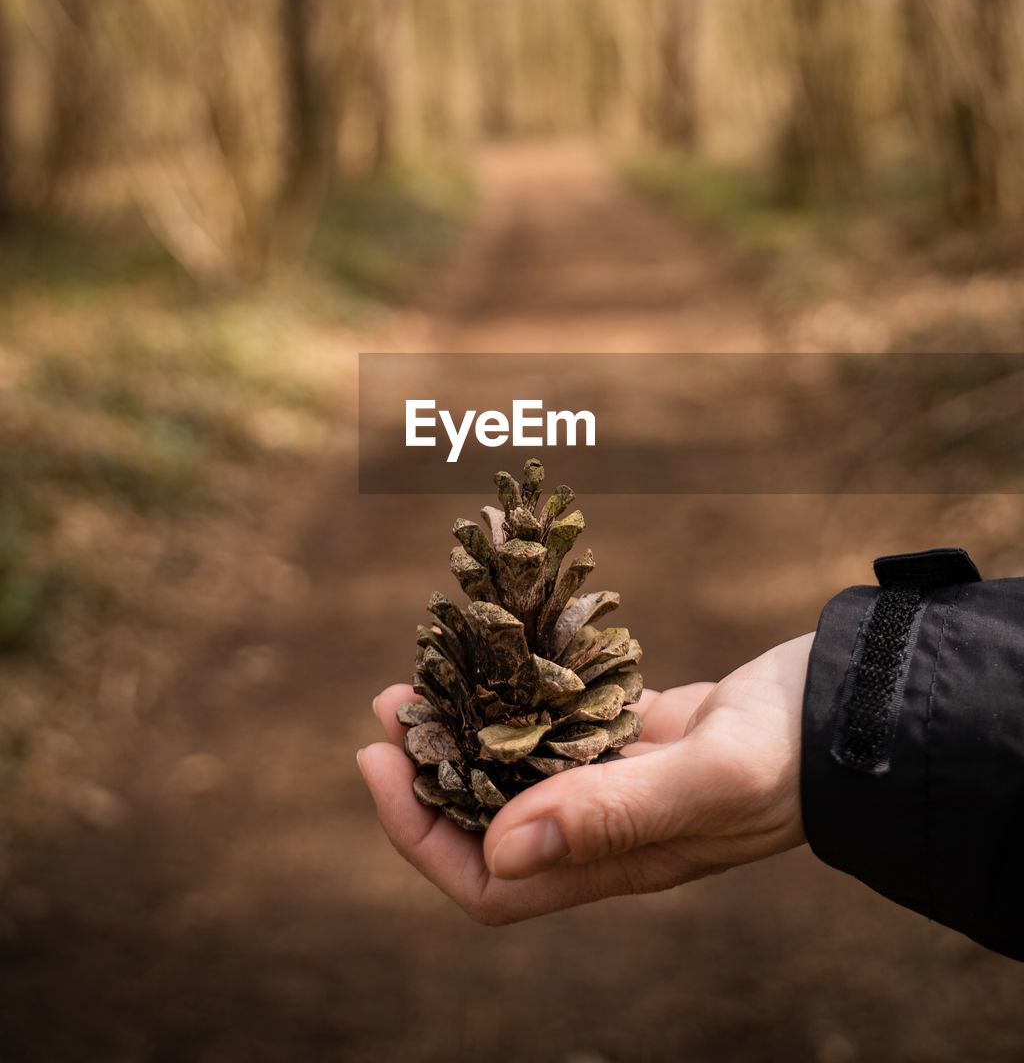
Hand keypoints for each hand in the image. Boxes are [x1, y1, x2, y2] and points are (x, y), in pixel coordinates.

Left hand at [358, 633, 811, 924]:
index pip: (488, 883)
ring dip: (464, 728)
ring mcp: (617, 779)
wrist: (857, 708)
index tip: (378, 763)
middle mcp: (603, 830)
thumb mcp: (710, 780)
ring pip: (516, 769)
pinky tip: (499, 652)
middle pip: (486, 824)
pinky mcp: (635, 732)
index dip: (419, 835)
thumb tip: (500, 848)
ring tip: (422, 675)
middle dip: (426, 773)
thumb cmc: (792, 752)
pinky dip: (517, 695)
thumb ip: (616, 814)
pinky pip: (557, 722)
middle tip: (390, 705)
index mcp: (614, 862)